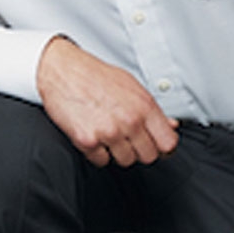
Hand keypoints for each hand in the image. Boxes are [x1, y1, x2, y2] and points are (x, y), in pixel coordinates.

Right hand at [36, 36, 178, 167]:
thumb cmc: (96, 76)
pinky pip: (101, 161)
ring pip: (126, 161)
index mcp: (144, 106)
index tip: (157, 146)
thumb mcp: (131, 86)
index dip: (163, 148)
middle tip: (128, 138)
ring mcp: (109, 132)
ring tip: (108, 133)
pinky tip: (94, 135)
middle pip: (149, 156)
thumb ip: (153, 109)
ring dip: (118, 151)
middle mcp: (130, 121)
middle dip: (139, 150)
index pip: (168, 143)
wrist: (62, 71)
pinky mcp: (88, 141)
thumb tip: (171, 125)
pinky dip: (97, 153)